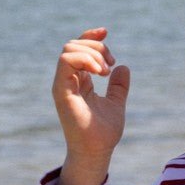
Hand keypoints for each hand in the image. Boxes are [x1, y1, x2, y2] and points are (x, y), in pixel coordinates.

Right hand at [51, 27, 130, 184]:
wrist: (96, 152)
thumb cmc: (103, 133)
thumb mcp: (116, 103)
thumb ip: (118, 87)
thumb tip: (124, 67)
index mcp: (79, 81)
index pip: (79, 48)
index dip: (92, 36)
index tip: (106, 32)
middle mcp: (68, 80)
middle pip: (74, 44)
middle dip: (96, 47)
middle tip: (111, 65)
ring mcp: (62, 84)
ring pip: (69, 49)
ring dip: (92, 53)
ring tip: (105, 71)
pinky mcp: (61, 89)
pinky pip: (66, 61)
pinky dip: (85, 59)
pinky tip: (100, 72)